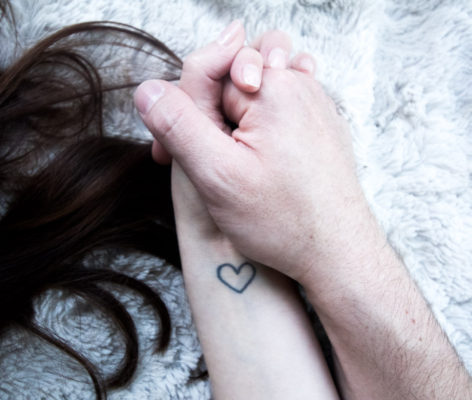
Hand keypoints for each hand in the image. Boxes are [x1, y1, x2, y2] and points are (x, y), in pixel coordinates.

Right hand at [134, 25, 367, 285]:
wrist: (338, 252)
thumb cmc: (284, 220)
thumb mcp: (217, 174)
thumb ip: (178, 125)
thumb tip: (147, 89)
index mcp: (273, 87)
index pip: (206, 72)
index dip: (183, 112)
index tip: (174, 153)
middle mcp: (299, 87)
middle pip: (230, 77)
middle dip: (208, 114)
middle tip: (204, 160)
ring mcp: (314, 104)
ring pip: (254, 93)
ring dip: (234, 120)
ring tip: (233, 160)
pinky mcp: (318, 125)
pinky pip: (279, 108)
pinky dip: (260, 125)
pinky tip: (259, 157)